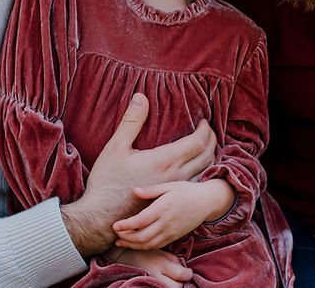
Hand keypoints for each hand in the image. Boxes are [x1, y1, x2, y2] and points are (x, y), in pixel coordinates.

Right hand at [61, 94, 216, 255]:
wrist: (102, 217)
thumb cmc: (107, 182)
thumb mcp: (116, 147)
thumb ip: (131, 121)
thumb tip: (141, 96)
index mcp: (165, 160)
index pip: (198, 141)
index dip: (205, 129)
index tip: (203, 121)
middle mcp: (177, 175)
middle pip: (207, 154)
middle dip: (211, 139)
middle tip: (208, 131)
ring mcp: (177, 190)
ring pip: (206, 170)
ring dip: (210, 155)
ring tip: (206, 146)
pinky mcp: (174, 201)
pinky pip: (198, 184)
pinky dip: (204, 171)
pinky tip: (197, 168)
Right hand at [108, 247, 192, 286]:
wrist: (124, 256)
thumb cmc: (145, 252)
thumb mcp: (161, 252)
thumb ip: (174, 261)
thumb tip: (184, 271)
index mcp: (161, 264)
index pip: (182, 275)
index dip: (187, 274)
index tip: (187, 271)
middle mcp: (156, 275)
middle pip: (177, 287)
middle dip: (179, 282)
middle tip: (178, 276)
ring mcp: (149, 282)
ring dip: (172, 285)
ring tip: (168, 279)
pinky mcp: (145, 286)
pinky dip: (163, 286)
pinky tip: (163, 282)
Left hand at [113, 179, 234, 249]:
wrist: (207, 202)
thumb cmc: (187, 191)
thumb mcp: (170, 185)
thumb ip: (151, 190)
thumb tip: (134, 191)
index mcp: (163, 208)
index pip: (140, 221)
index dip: (125, 226)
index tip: (115, 225)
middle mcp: (166, 223)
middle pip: (142, 237)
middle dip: (126, 238)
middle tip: (116, 234)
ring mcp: (171, 232)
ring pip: (148, 244)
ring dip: (133, 245)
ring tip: (122, 241)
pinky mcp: (174, 237)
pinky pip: (157, 246)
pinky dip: (144, 247)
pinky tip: (136, 243)